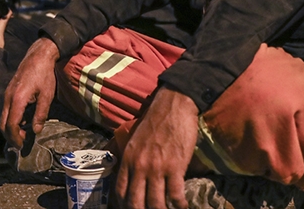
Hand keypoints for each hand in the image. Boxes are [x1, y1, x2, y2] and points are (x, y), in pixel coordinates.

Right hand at [0, 37, 59, 148]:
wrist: (38, 56)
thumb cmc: (44, 74)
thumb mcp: (47, 95)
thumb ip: (41, 114)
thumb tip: (36, 131)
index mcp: (17, 99)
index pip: (10, 125)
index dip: (15, 138)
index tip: (22, 145)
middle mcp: (8, 98)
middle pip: (2, 124)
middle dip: (10, 136)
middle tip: (21, 143)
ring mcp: (7, 94)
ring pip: (3, 117)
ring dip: (10, 128)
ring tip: (23, 134)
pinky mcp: (9, 91)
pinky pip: (6, 109)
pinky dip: (11, 119)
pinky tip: (22, 121)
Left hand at [116, 88, 198, 208]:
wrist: (174, 105)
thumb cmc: (155, 120)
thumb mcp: (135, 139)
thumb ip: (132, 158)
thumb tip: (133, 176)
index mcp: (128, 159)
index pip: (121, 191)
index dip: (125, 206)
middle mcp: (140, 166)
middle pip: (136, 202)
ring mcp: (157, 168)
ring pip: (156, 203)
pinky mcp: (175, 167)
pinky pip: (175, 195)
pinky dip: (179, 205)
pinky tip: (182, 207)